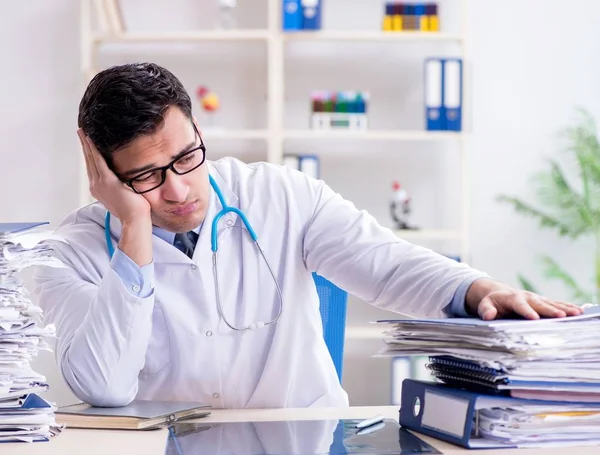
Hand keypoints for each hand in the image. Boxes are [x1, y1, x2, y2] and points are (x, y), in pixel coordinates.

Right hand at [77, 129, 150, 224]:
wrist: (134, 219)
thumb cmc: (133, 210)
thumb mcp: (122, 195)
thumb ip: (118, 186)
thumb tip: (123, 178)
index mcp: (98, 189)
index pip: (92, 167)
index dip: (88, 154)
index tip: (86, 143)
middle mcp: (95, 186)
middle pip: (88, 161)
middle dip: (84, 146)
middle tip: (80, 132)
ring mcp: (100, 184)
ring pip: (91, 159)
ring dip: (86, 144)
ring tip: (83, 132)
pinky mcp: (108, 181)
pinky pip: (99, 161)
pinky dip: (94, 150)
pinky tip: (90, 140)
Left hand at [466, 278, 583, 320]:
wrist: (498, 293)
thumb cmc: (491, 302)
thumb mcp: (485, 305)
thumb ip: (486, 310)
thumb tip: (488, 316)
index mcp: (512, 298)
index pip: (520, 305)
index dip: (527, 311)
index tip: (534, 318)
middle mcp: (527, 296)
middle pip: (540, 304)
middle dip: (550, 310)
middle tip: (562, 316)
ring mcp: (536, 298)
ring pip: (551, 303)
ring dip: (564, 308)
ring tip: (577, 313)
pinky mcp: (542, 301)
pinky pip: (556, 304)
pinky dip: (567, 307)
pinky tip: (579, 311)